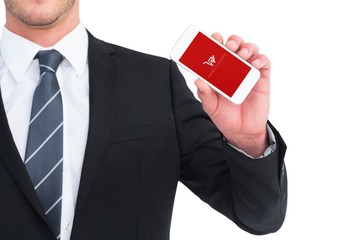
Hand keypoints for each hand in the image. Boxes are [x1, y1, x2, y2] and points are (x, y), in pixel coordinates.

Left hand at [195, 33, 270, 157]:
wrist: (242, 131)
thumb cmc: (225, 116)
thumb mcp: (211, 106)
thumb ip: (205, 94)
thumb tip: (198, 81)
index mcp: (220, 71)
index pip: (218, 50)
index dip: (216, 41)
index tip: (214, 38)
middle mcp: (234, 68)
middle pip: (236, 46)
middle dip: (233, 41)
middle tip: (229, 46)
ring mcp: (248, 72)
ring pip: (251, 50)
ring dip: (247, 47)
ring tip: (242, 54)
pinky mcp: (261, 79)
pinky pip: (264, 63)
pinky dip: (261, 58)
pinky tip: (255, 63)